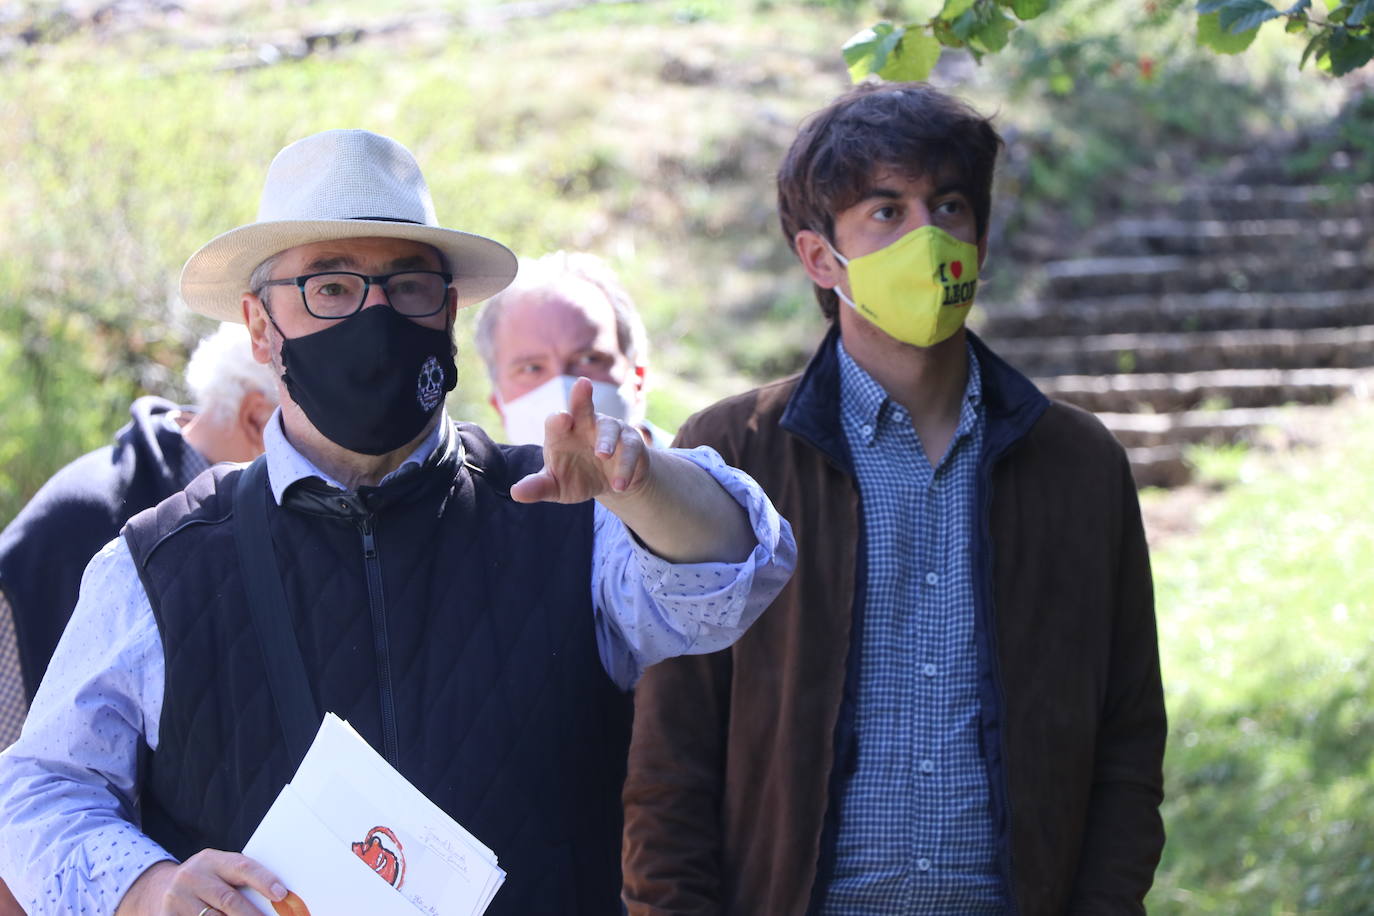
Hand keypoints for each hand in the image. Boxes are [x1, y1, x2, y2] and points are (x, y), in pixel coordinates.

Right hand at [116, 853, 286, 915]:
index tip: (281, 894)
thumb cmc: (205, 881)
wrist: (160, 889)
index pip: (242, 867)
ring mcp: (177, 898)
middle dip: (252, 915)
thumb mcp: (219, 872)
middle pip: (229, 899)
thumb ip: (240, 881)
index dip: (263, 880)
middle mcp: (192, 876)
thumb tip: (275, 898)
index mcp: (212, 860)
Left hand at [509, 376, 650, 503]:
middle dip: (582, 395)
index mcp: (562, 432)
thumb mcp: (556, 486)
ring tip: (603, 456)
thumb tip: (516, 493)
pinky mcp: (632, 442)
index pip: (556, 421)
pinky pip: (631, 449)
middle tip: (583, 384)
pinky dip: (625, 465)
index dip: (558, 420)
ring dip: (606, 440)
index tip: (561, 420)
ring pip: (609, 428)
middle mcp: (586, 424)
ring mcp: (610, 430)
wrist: (612, 484)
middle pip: (582, 405)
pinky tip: (619, 484)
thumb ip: (538, 487)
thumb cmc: (576, 477)